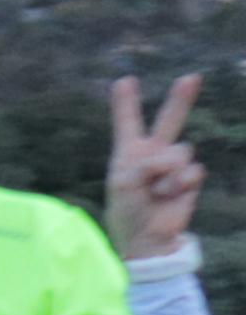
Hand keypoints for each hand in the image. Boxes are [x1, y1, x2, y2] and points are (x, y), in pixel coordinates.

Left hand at [109, 73, 208, 263]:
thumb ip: (144, 163)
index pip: (128, 123)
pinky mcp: (190, 179)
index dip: (126, 103)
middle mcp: (153, 153)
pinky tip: (169, 195)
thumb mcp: (122, 182)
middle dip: (181, 99)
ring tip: (156, 189)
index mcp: (129, 152)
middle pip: (169, 121)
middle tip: (192, 77)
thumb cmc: (127, 210)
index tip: (124, 81)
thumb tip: (174, 159)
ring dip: (166, 170)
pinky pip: (191, 170)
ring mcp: (174, 166)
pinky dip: (178, 183)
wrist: (147, 237)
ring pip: (180, 150)